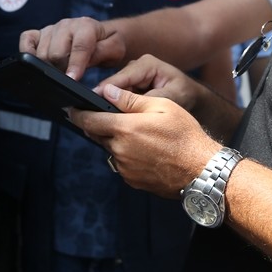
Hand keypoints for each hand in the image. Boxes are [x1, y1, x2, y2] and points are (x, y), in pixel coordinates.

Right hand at [20, 17, 125, 79]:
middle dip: (62, 69)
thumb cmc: (109, 44)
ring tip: (60, 71)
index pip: (78, 47)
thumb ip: (100, 54)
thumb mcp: (114, 50)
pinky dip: (27, 52)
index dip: (75, 65)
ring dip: (48, 66)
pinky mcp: (39, 33)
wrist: (105, 35)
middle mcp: (66, 25)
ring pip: (40, 53)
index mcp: (86, 26)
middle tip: (70, 78)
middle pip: (55, 53)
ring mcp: (51, 28)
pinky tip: (36, 64)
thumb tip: (78, 68)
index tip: (72, 80)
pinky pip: (26, 40)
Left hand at [69, 83, 218, 198]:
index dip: (77, 114)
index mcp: (124, 129)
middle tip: (114, 118)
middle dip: (101, 126)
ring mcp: (125, 168)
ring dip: (118, 141)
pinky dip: (128, 156)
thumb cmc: (184, 135)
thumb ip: (131, 100)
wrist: (201, 169)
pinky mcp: (132, 181)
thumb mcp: (161, 106)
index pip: (89, 121)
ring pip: (112, 150)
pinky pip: (123, 164)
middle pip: (99, 135)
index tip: (70, 109)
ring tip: (142, 136)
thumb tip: (108, 91)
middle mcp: (119, 150)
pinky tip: (147, 151)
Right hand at [100, 55, 210, 112]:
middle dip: (104, 100)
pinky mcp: (129, 87)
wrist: (192, 98)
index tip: (92, 101)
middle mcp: (135, 68)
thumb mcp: (172, 97)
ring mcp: (131, 77)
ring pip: (113, 93)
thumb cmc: (186, 94)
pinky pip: (118, 98)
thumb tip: (127, 103)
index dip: (105, 90)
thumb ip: (149, 99)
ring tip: (96, 120)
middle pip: (113, 85)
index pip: (121, 77)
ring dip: (108, 106)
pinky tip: (107, 120)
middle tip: (89, 115)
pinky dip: (115, 109)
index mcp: (146, 64)